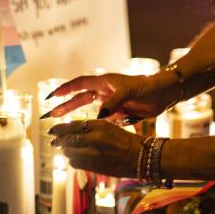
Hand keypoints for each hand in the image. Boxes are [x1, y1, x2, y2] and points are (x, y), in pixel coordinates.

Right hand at [41, 73, 170, 121]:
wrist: (163, 94)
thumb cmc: (147, 87)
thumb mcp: (129, 92)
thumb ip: (114, 103)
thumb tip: (99, 115)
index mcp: (105, 82)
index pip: (80, 84)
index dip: (66, 89)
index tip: (53, 95)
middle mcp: (105, 91)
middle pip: (81, 98)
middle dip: (66, 105)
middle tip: (51, 114)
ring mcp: (110, 102)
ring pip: (89, 109)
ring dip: (76, 116)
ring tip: (63, 124)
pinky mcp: (117, 112)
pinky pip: (101, 119)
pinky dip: (92, 124)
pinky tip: (85, 131)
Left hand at [49, 119, 141, 176]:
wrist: (140, 157)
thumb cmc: (127, 140)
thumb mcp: (109, 127)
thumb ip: (91, 129)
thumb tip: (73, 132)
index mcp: (99, 126)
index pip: (72, 126)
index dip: (59, 128)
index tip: (53, 129)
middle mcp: (94, 139)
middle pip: (67, 140)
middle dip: (59, 140)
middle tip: (54, 140)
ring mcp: (93, 154)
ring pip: (69, 152)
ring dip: (65, 151)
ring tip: (64, 149)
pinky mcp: (93, 167)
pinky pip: (75, 163)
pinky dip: (72, 160)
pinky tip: (74, 157)